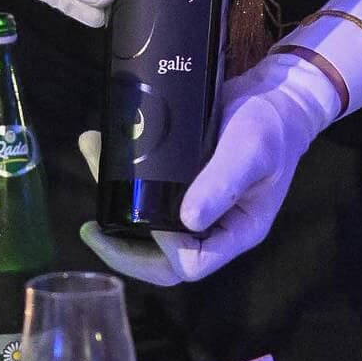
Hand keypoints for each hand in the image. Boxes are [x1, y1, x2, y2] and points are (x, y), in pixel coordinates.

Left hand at [76, 53, 337, 284]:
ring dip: (113, 204)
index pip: (193, 263)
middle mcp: (212, 226)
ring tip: (91, 159)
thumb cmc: (270, 126)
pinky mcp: (179, 183)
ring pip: (146, 227)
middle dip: (121, 248)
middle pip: (162, 260)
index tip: (146, 217)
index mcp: (236, 232)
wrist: (271, 97)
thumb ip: (222, 182)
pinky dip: (120, 176)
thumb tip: (188, 220)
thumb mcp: (250, 149)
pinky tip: (101, 145)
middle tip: (89, 229)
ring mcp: (194, 206)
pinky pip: (146, 195)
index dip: (164, 249)